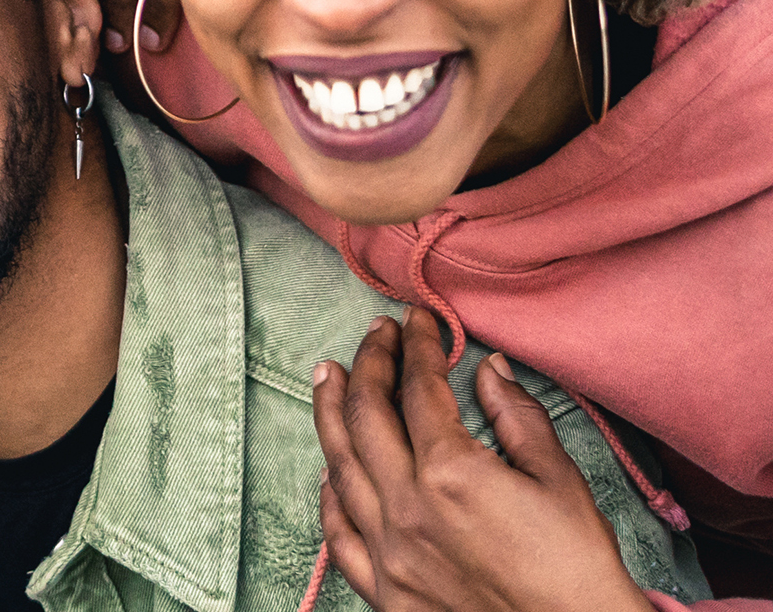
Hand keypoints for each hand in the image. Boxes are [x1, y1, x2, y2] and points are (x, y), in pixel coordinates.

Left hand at [311, 308, 656, 611]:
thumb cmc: (579, 570)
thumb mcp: (560, 482)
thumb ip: (517, 418)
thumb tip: (490, 370)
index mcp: (450, 473)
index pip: (418, 390)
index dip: (418, 347)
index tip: (418, 320)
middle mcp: (407, 508)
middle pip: (367, 417)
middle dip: (369, 365)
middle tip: (375, 335)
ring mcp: (390, 552)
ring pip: (341, 467)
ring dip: (330, 414)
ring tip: (328, 376)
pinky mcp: (387, 591)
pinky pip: (341, 535)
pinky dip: (330, 496)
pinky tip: (329, 471)